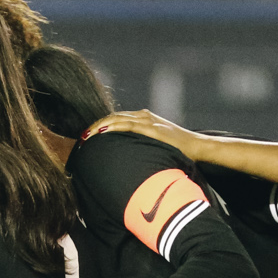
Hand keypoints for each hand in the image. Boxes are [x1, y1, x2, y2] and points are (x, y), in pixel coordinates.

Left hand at [82, 108, 199, 155]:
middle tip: (81, 137)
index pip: (116, 119)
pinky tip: (102, 132)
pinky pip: (128, 124)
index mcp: (144, 119)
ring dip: (99, 126)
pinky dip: (113, 127)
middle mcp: (144, 116)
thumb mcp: (156, 145)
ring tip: (86, 136)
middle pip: (113, 117)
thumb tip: (127, 161)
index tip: (87, 137)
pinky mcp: (152, 127)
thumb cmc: (177, 150)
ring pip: (117, 119)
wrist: (196, 146)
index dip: (101, 126)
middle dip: (95, 126)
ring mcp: (148, 120)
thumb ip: (142, 147)